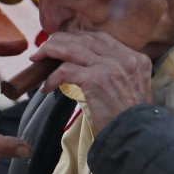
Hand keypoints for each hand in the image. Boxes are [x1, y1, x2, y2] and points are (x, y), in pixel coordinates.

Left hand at [35, 30, 151, 130]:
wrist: (134, 136)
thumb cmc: (126, 117)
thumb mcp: (128, 87)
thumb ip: (113, 70)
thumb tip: (80, 61)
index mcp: (135, 58)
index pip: (99, 37)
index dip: (76, 38)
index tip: (61, 43)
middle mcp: (125, 58)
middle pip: (83, 38)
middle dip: (59, 41)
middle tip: (43, 50)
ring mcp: (110, 67)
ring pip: (71, 48)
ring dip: (49, 51)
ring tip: (37, 59)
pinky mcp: (96, 80)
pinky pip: (65, 70)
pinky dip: (51, 77)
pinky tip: (47, 87)